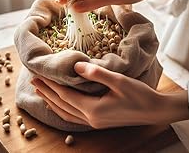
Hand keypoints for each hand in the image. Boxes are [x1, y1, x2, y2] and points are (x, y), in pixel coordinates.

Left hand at [31, 62, 188, 128]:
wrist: (154, 110)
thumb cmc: (139, 95)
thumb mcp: (119, 81)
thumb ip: (96, 74)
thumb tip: (76, 66)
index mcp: (93, 109)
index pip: (65, 95)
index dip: (51, 85)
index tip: (39, 75)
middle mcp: (91, 118)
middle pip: (62, 105)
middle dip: (47, 92)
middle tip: (34, 82)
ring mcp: (94, 122)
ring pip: (65, 113)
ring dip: (52, 102)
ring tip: (41, 93)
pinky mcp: (99, 121)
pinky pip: (73, 117)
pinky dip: (62, 110)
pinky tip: (59, 105)